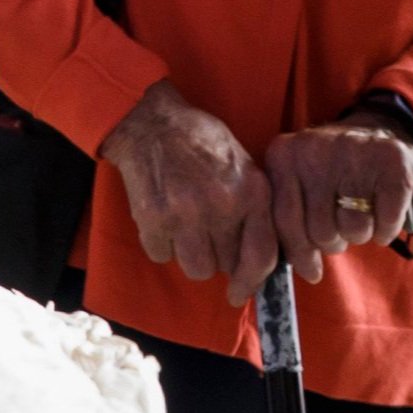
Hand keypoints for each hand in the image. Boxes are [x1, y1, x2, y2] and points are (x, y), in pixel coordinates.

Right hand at [101, 81, 276, 306]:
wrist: (150, 120)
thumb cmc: (200, 140)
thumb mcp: (243, 164)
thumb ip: (254, 207)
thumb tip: (257, 256)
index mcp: (251, 192)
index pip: (262, 255)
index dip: (252, 281)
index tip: (239, 292)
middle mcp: (223, 206)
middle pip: (227, 265)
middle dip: (218, 255)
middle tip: (205, 233)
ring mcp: (187, 214)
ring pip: (196, 268)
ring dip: (190, 255)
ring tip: (184, 228)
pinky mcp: (154, 219)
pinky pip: (161, 254)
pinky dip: (160, 243)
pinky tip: (162, 216)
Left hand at [265, 118, 412, 284]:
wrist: (378, 134)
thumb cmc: (330, 173)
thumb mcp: (298, 186)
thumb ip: (289, 223)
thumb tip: (307, 272)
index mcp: (283, 156)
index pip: (284, 220)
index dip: (299, 253)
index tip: (311, 271)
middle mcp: (314, 148)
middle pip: (321, 232)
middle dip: (332, 242)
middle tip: (340, 228)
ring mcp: (354, 152)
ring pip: (354, 230)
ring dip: (360, 235)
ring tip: (359, 214)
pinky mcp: (392, 162)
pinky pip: (386, 223)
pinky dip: (385, 230)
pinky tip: (380, 214)